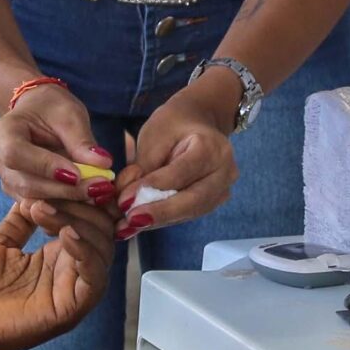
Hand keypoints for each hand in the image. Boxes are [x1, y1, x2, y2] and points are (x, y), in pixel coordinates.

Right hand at [0, 82, 119, 213]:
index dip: (45, 167)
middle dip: (64, 189)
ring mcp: (5, 180)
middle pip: (26, 183)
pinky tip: (89, 199)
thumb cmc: (52, 108)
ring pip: (33, 199)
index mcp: (2, 132)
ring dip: (68, 200)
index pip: (16, 154)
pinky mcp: (19, 194)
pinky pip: (40, 206)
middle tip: (99, 187)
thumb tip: (103, 164)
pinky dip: (66, 205)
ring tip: (99, 192)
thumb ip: (82, 140)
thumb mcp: (70, 115)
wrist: (39, 114)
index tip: (77, 174)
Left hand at [0, 201, 115, 349]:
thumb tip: (37, 189)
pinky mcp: (71, 310)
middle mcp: (72, 274)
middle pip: (102, 230)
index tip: (61, 177)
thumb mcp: (2, 241)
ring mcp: (74, 292)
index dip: (83, 197)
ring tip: (45, 209)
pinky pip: (94, 277)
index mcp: (60, 258)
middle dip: (82, 205)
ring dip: (79, 222)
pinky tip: (65, 233)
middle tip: (53, 192)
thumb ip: (23, 218)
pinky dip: (85, 251)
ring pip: (102, 250)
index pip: (90, 220)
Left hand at [116, 74, 240, 239]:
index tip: (125, 200)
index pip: (181, 172)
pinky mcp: (213, 202)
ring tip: (128, 226)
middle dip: (158, 213)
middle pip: (192, 200)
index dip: (153, 188)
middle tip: (129, 221)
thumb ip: (141, 168)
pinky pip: (187, 214)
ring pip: (190, 212)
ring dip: (158, 221)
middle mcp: (225, 171)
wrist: (197, 123)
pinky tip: (139, 223)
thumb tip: (126, 200)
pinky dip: (163, 219)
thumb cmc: (174, 126)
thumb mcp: (153, 136)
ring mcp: (223, 190)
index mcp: (212, 147)